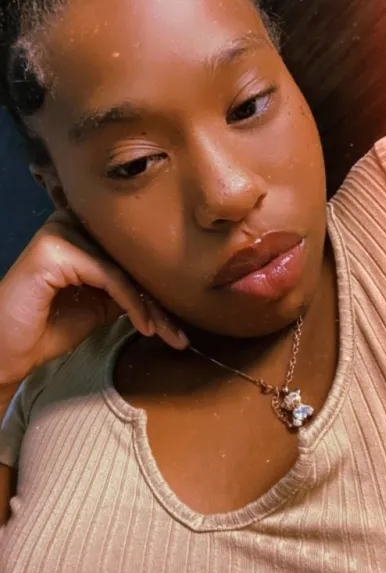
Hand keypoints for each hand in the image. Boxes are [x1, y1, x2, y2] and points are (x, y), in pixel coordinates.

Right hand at [0, 210, 187, 386]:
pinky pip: (109, 275)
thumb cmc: (50, 327)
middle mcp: (71, 220)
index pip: (131, 256)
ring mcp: (61, 230)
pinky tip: (144, 326)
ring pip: (125, 269)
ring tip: (169, 336)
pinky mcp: (55, 247)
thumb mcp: (102, 303)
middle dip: (160, 301)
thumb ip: (128, 286)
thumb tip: (173, 286)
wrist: (9, 351)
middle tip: (181, 335)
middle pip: (131, 260)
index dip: (158, 291)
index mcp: (82, 229)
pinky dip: (131, 303)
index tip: (180, 326)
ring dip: (151, 307)